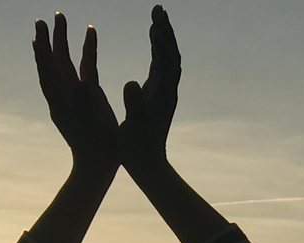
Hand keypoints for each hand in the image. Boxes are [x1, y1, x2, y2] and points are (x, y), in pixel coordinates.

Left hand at [34, 13, 118, 172]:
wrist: (98, 165)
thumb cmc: (96, 148)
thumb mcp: (91, 126)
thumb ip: (85, 105)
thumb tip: (80, 85)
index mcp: (61, 100)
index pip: (48, 69)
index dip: (44, 48)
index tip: (40, 28)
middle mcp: (64, 94)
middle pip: (53, 61)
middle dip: (50, 38)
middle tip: (48, 16)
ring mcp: (76, 94)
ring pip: (66, 62)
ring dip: (63, 41)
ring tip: (60, 20)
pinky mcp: (90, 95)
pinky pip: (86, 67)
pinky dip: (87, 50)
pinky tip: (90, 33)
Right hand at [120, 5, 180, 178]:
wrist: (147, 165)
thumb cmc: (137, 148)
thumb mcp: (133, 126)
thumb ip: (134, 104)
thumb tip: (131, 83)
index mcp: (163, 95)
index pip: (168, 62)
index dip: (163, 43)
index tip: (155, 24)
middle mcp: (168, 90)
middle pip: (172, 54)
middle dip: (166, 31)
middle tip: (159, 8)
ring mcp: (164, 91)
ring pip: (168, 57)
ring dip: (164, 36)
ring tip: (157, 16)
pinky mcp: (158, 94)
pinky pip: (162, 65)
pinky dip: (158, 48)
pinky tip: (153, 39)